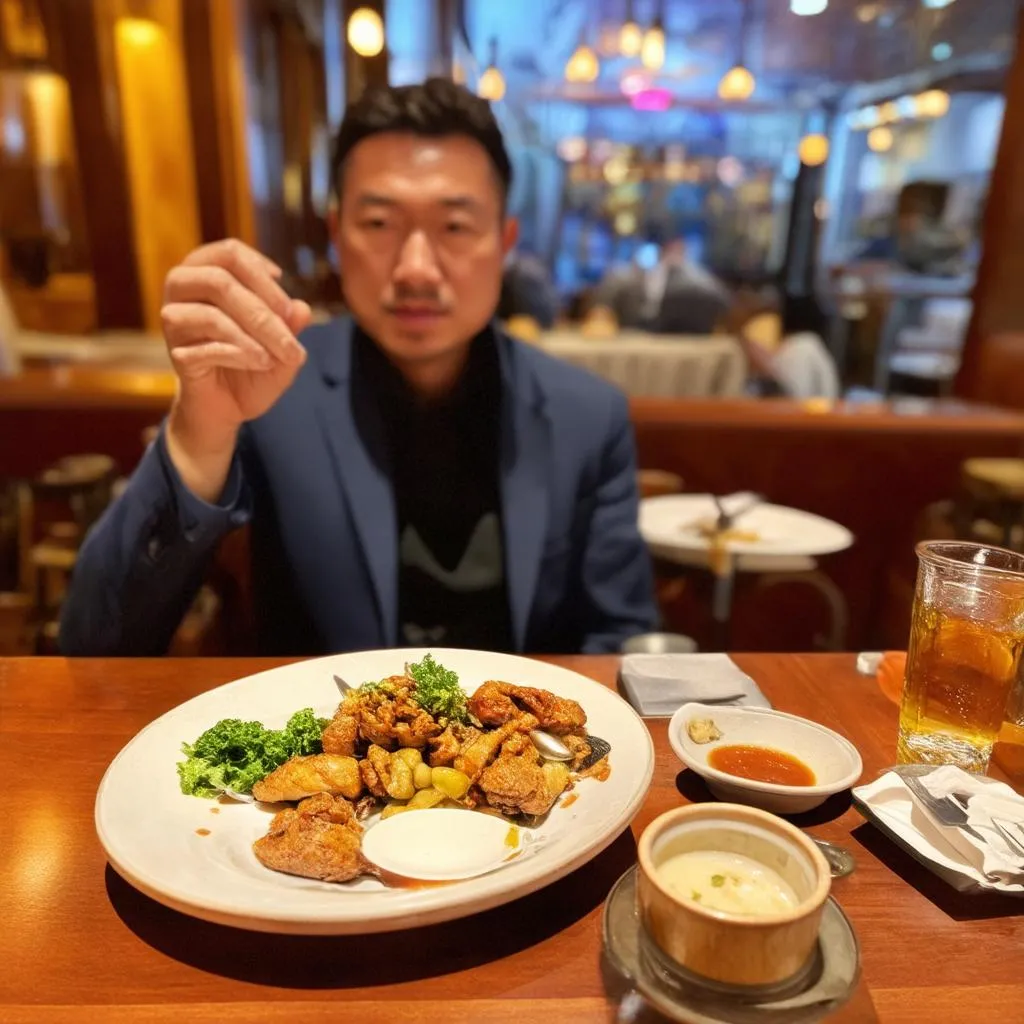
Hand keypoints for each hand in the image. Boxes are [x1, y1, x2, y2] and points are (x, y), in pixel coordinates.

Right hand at [160, 240, 312, 500]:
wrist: (228, 407)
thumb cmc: (253, 365)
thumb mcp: (281, 345)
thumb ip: (291, 325)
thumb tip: (302, 308)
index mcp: (207, 273)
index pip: (229, 252)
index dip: (260, 270)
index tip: (285, 301)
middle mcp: (183, 290)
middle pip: (219, 279)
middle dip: (264, 310)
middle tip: (291, 339)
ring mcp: (174, 321)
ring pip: (211, 313)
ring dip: (253, 335)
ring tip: (276, 357)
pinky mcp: (176, 353)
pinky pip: (206, 347)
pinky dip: (239, 355)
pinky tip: (258, 364)